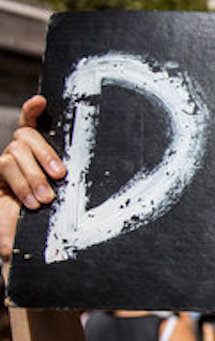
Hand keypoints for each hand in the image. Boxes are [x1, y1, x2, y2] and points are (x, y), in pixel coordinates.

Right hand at [0, 95, 65, 260]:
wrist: (20, 238)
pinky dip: (21, 182)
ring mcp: (7, 165)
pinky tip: (31, 200)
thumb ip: (69, 180)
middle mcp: (21, 155)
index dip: (33, 111)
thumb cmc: (47, 215)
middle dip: (45, 154)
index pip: (35, 124)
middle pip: (27, 135)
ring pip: (15, 151)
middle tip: (59, 175)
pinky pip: (4, 166)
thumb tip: (82, 167)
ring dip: (33, 176)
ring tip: (44, 199)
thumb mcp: (65, 195)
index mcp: (40, 154)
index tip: (40, 102)